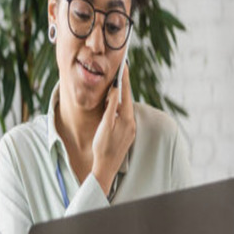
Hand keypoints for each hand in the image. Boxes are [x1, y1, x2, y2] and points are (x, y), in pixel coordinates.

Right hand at [91, 65, 135, 195]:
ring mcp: (130, 128)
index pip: (125, 93)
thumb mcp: (105, 124)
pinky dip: (120, 106)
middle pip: (127, 99)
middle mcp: (131, 122)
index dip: (124, 78)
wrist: (106, 167)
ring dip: (121, 96)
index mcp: (126, 118)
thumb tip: (115, 90)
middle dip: (123, 85)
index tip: (123, 66)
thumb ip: (111, 106)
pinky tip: (115, 103)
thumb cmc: (102, 146)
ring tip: (116, 83)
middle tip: (120, 70)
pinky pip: (124, 115)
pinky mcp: (127, 133)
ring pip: (125, 107)